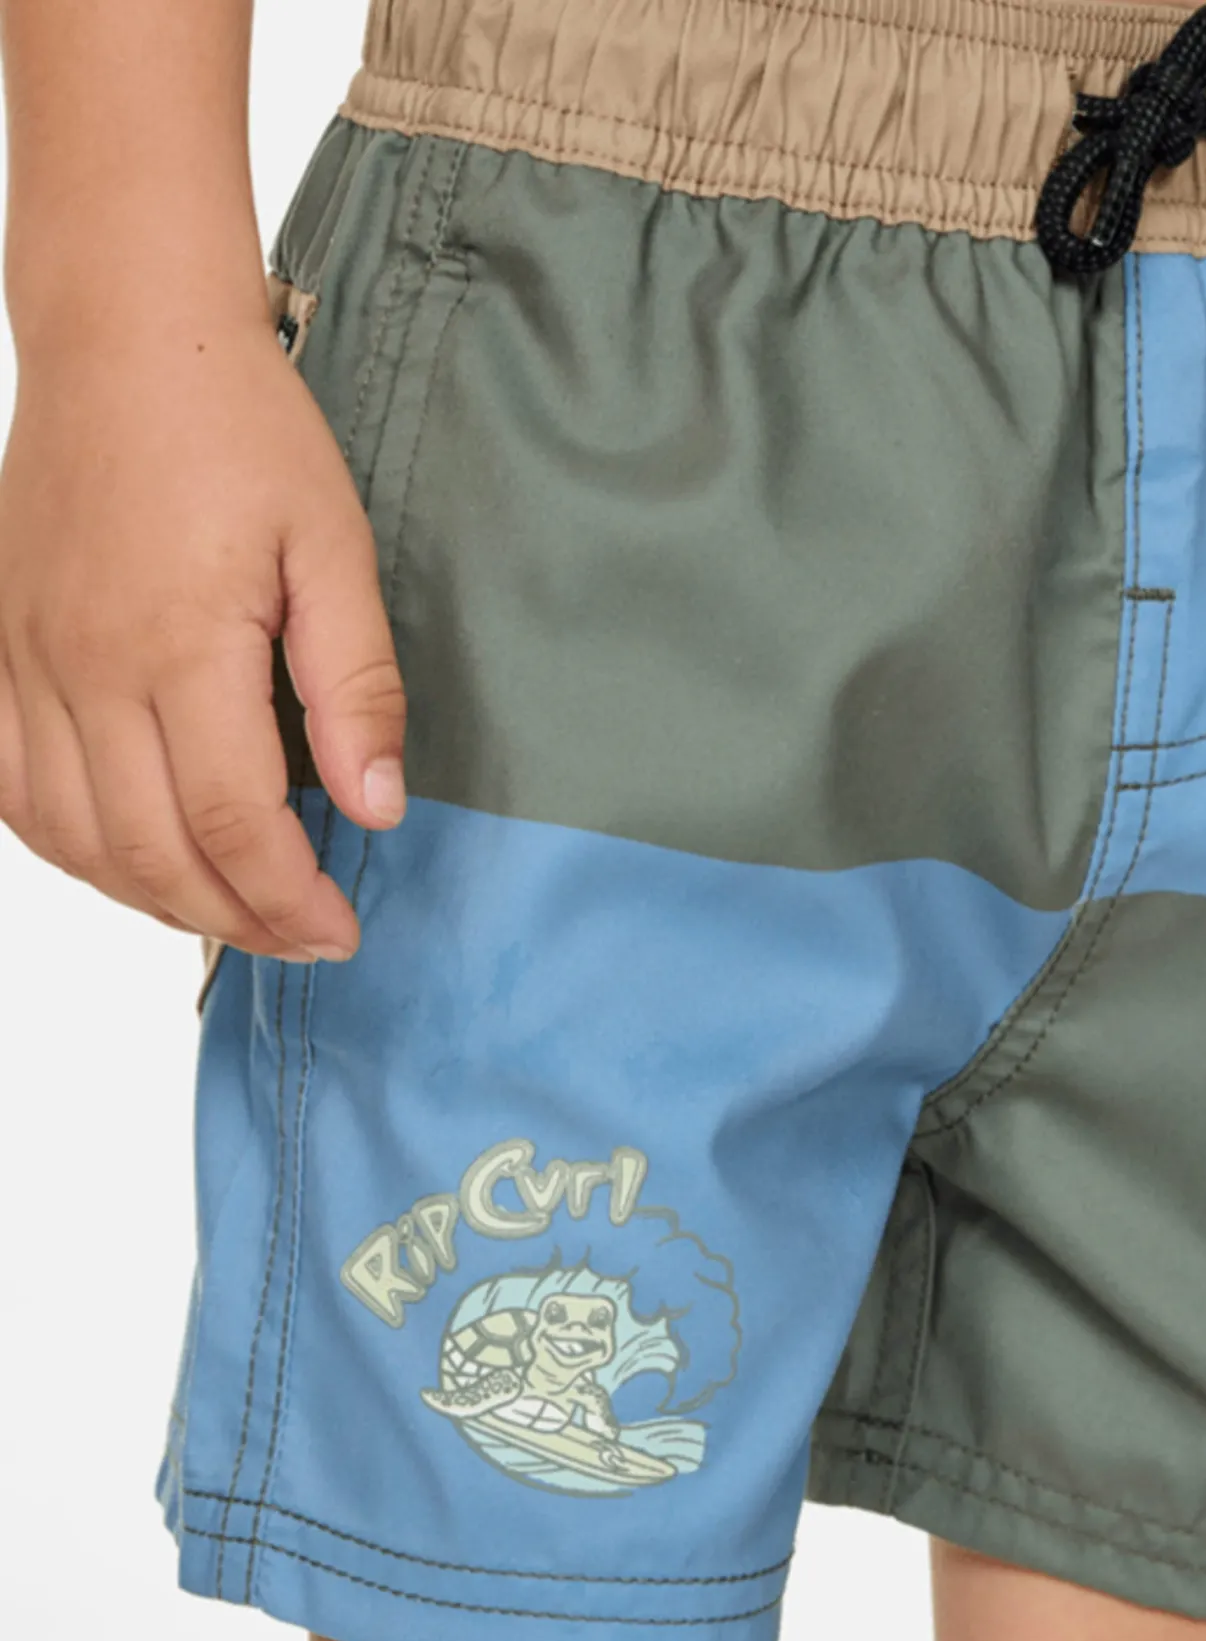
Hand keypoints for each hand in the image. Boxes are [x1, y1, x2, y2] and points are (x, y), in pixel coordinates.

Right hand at [0, 314, 405, 959]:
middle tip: (302, 941)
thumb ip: (356, 688)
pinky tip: (123, 861)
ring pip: (71, 837)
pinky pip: (8, 785)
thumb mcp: (335, 549)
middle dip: (236, 919)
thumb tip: (375, 806)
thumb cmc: (241, 430)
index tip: (340, 929)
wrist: (128, 338)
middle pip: (152, 851)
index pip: (235, 823)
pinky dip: (66, 848)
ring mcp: (24, 659)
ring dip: (152, 899)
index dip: (289, 899)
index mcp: (180, 646)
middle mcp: (85, 667)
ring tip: (232, 916)